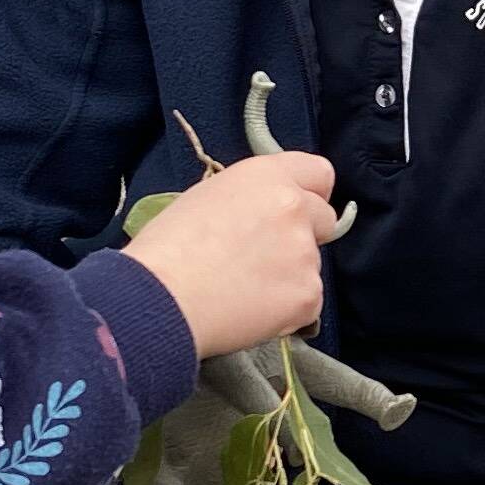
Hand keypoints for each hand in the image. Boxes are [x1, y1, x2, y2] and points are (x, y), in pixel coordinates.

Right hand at [127, 150, 340, 358]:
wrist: (159, 299)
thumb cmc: (167, 248)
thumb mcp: (207, 197)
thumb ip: (249, 198)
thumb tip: (260, 214)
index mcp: (267, 176)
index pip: (319, 172)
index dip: (308, 193)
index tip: (295, 209)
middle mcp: (294, 207)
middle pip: (324, 218)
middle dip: (303, 234)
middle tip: (264, 255)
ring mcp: (305, 253)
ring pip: (311, 264)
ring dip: (290, 275)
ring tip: (244, 289)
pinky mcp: (308, 295)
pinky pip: (308, 302)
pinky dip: (287, 310)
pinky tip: (251, 311)